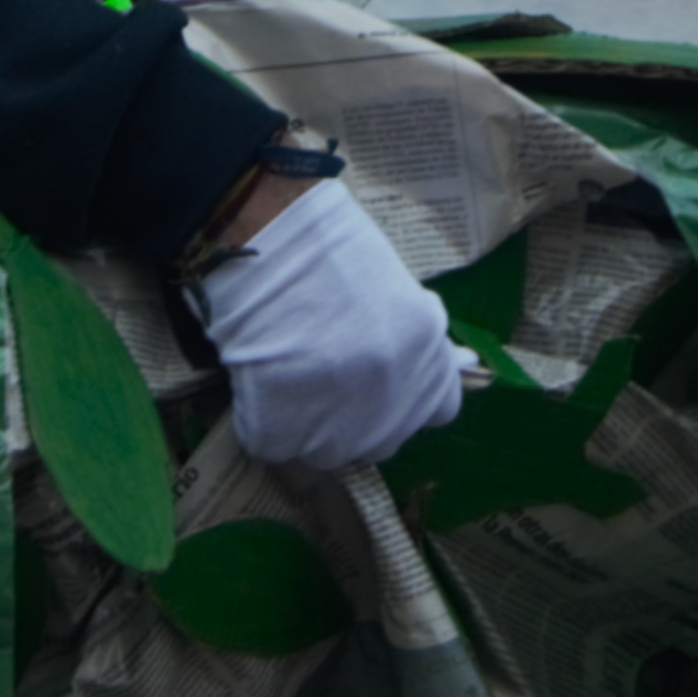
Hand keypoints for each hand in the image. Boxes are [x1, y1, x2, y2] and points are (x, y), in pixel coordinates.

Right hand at [194, 180, 462, 475]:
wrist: (267, 244)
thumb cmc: (330, 249)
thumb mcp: (399, 292)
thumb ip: (418, 342)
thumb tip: (439, 366)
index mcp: (428, 368)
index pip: (437, 411)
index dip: (408, 396)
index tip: (382, 378)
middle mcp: (393, 409)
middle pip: (380, 441)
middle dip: (358, 417)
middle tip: (326, 373)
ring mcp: (337, 431)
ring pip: (327, 453)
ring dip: (311, 426)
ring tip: (288, 376)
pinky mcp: (282, 436)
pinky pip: (274, 445)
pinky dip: (264, 421)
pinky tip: (259, 379)